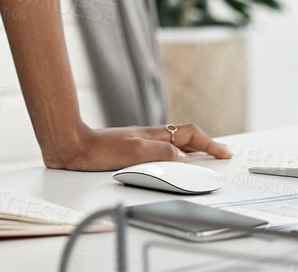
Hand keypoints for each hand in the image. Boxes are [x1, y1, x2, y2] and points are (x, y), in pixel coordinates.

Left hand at [42, 121, 232, 169]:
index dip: (210, 144)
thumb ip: (162, 153)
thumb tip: (185, 158)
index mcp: (155, 135)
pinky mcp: (129, 151)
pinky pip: (161, 150)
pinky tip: (170, 163)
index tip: (225, 152)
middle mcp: (150, 137)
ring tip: (203, 159)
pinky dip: (174, 155)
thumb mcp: (134, 152)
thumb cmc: (98, 149)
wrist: (72, 146)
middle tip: (220, 154)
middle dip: (205, 145)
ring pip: (173, 143)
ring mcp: (140, 142)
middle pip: (184, 137)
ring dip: (191, 150)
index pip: (190, 135)